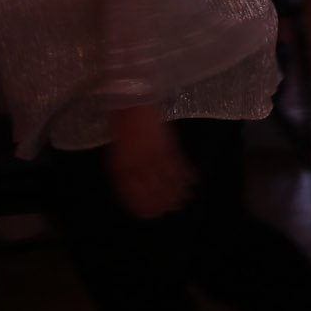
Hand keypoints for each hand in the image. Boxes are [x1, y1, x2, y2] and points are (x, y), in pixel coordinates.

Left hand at [107, 104, 195, 219]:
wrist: (132, 96)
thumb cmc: (120, 118)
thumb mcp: (116, 143)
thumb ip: (123, 161)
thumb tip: (131, 178)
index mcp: (121, 162)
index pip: (130, 189)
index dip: (139, 203)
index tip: (147, 214)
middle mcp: (137, 160)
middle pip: (150, 186)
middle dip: (160, 200)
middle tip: (169, 211)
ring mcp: (154, 151)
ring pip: (166, 177)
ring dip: (176, 190)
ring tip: (184, 200)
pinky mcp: (167, 142)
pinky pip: (178, 162)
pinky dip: (186, 173)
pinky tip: (193, 181)